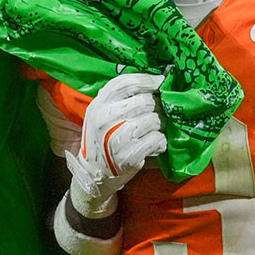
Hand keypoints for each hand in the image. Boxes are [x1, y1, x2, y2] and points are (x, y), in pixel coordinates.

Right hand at [65, 73, 166, 217]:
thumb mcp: (102, 114)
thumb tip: (154, 81)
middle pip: (145, 101)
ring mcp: (116, 137)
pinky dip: (160, 142)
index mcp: (99, 105)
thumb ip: (120, 98)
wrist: (94, 174)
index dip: (147, 80)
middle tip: (156, 114)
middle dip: (156, 107)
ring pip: (154, 119)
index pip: (126, 82)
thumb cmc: (103, 138)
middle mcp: (105, 119)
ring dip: (159, 126)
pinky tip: (153, 146)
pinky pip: (157, 139)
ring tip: (151, 132)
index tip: (160, 81)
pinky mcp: (129, 155)